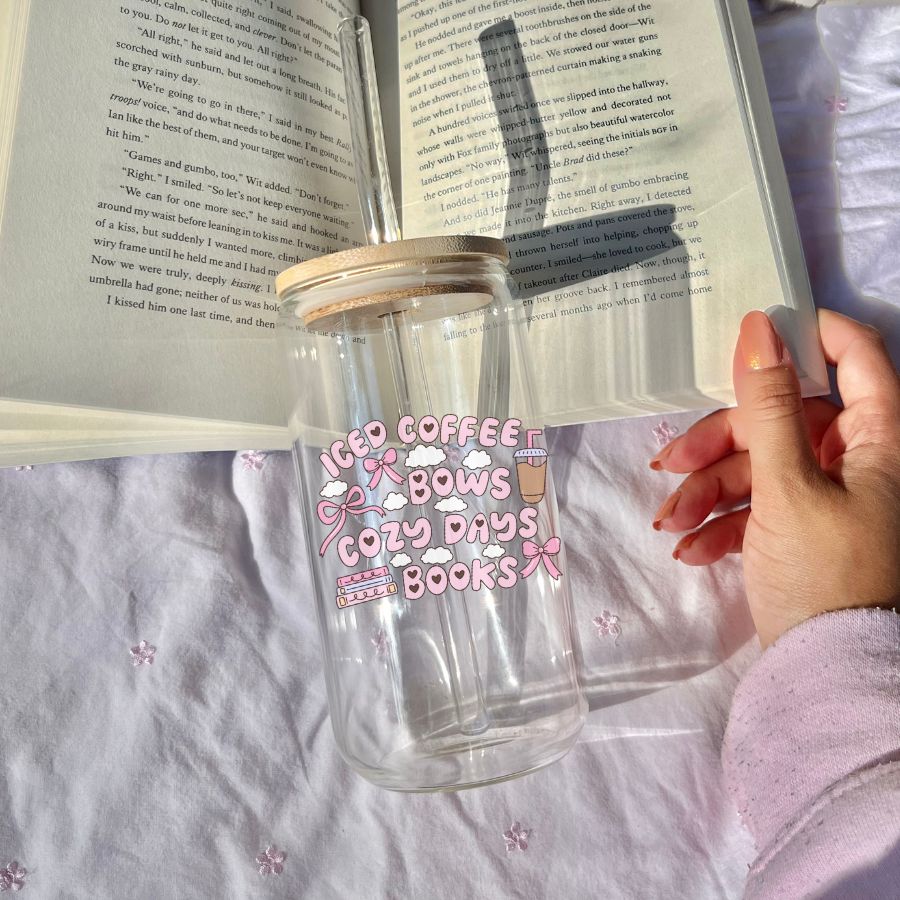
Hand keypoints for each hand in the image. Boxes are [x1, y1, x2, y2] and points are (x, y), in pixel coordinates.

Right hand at [649, 310, 899, 646]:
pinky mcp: (800, 527)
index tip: (745, 337)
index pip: (854, 355)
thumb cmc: (823, 574)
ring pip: (758, 465)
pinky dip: (723, 523)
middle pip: (780, 419)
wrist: (827, 675)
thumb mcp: (787, 486)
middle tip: (670, 465)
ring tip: (671, 525)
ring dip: (708, 493)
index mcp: (878, 437)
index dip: (803, 335)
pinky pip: (757, 506)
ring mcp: (827, 493)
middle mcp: (857, 457)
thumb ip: (768, 406)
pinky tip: (692, 550)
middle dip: (719, 445)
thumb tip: (759, 326)